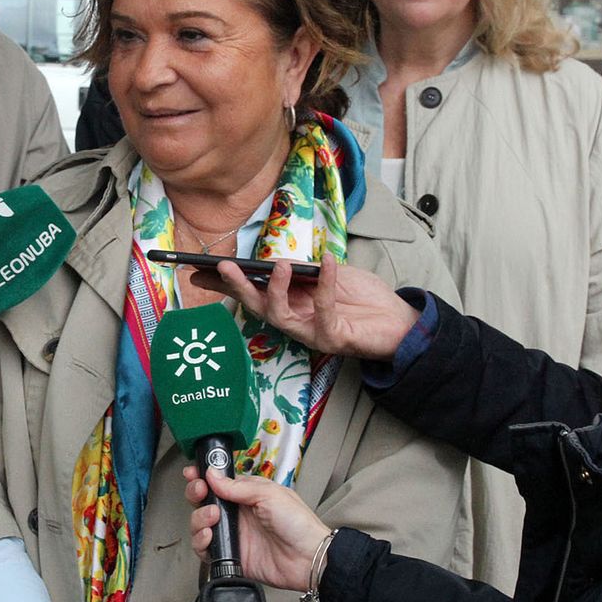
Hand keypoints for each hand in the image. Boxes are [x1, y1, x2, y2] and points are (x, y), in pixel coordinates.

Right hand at [184, 465, 331, 592]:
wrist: (308, 558)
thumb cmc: (298, 524)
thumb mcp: (270, 495)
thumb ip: (238, 487)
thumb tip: (213, 475)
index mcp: (247, 494)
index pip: (218, 482)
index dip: (203, 476)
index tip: (192, 473)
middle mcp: (237, 514)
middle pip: (204, 501)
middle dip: (196, 493)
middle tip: (200, 492)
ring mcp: (232, 534)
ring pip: (200, 524)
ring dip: (199, 518)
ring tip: (212, 517)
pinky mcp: (230, 555)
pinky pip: (205, 549)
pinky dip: (201, 542)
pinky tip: (209, 536)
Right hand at [193, 256, 419, 359]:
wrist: (401, 322)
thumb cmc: (365, 299)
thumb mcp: (330, 276)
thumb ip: (305, 271)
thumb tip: (276, 261)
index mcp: (291, 306)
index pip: (252, 295)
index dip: (226, 286)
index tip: (200, 271)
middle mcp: (296, 323)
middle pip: (257, 307)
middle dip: (238, 288)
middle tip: (222, 267)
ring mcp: (311, 334)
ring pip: (279, 316)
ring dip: (275, 290)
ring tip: (280, 265)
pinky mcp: (333, 339)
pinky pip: (322, 310)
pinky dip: (324, 284)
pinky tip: (326, 262)